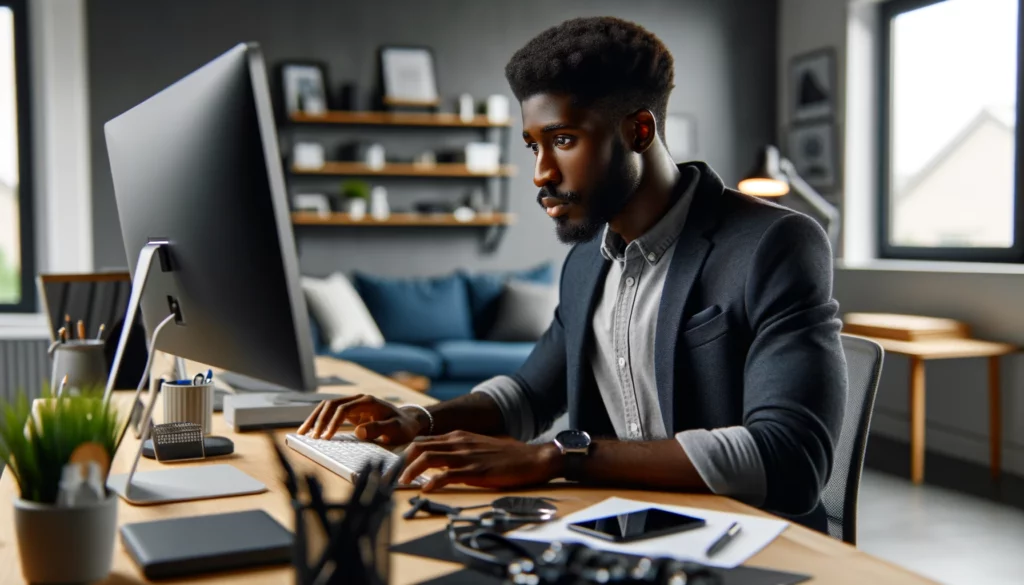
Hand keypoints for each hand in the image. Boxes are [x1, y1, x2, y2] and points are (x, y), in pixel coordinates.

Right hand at [296, 394, 424, 443]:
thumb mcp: (396, 429)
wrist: (409, 421)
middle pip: (331, 404)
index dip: (333, 422)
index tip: (326, 437)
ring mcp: (354, 405)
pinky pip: (331, 413)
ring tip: (303, 433)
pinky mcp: (351, 412)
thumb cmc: (404, 427)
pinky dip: (320, 421)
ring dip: (315, 418)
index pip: (344, 409)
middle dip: (318, 420)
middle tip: (310, 437)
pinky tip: (311, 431)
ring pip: (328, 407)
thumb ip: (379, 429)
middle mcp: (358, 400)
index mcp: (368, 402)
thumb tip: (358, 431)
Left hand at [399, 431, 563, 490]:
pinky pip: (448, 476)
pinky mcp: (476, 471)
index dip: (405, 454)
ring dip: (412, 471)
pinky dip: (434, 482)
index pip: (423, 441)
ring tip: (403, 483)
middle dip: (402, 462)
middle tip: (392, 476)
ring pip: (429, 458)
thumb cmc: (507, 456)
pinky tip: (427, 489)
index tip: (395, 467)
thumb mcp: (479, 447)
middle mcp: (459, 443)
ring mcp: (467, 456)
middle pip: (420, 447)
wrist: (532, 458)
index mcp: (458, 436)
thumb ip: (459, 451)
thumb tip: (441, 463)